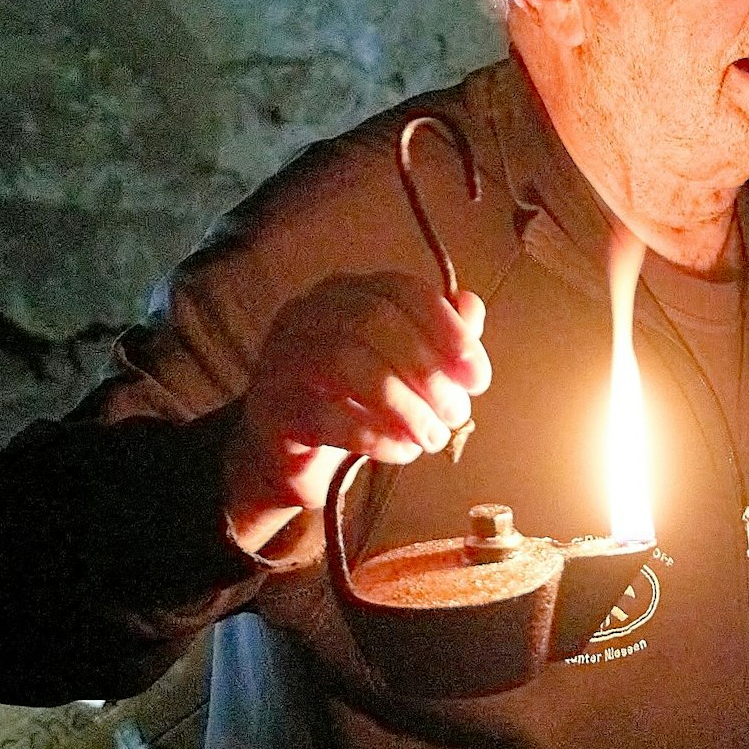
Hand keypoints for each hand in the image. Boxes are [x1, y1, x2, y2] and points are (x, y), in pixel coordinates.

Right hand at [225, 273, 489, 542]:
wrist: (292, 459)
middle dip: (426, 369)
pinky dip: (373, 435)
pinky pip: (323, 415)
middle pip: (372, 321)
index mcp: (343, 293)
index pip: (399, 290)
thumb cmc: (355, 403)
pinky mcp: (269, 410)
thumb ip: (438, 336)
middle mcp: (306, 315)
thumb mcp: (404, 368)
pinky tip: (400, 451)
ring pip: (345, 363)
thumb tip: (471, 306)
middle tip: (457, 413)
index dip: (446, 329)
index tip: (478, 377)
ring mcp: (280, 360)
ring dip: (403, 405)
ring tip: (432, 437)